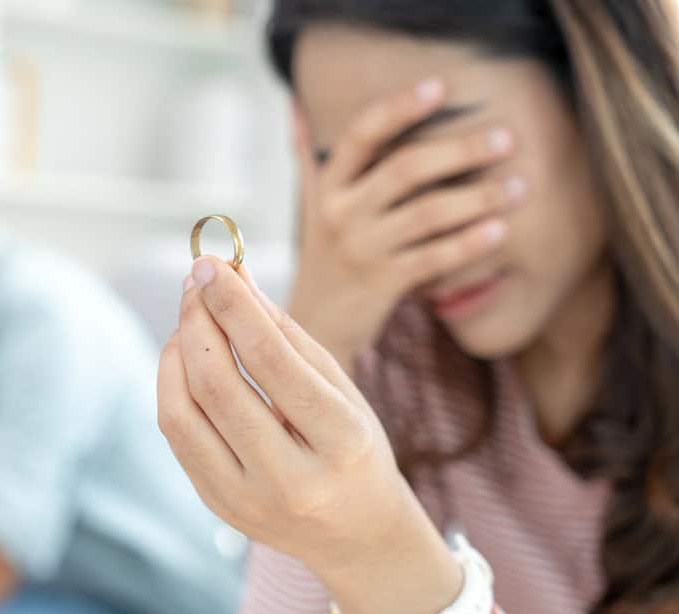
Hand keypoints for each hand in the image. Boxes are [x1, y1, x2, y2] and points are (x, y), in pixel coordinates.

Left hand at [158, 256, 461, 613]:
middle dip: (197, 321)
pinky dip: (172, 386)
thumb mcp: (340, 388)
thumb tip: (235, 278)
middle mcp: (291, 480)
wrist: (357, 535)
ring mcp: (247, 501)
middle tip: (195, 281)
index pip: (271, 361)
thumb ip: (286, 334)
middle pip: (217, 386)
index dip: (232, 304)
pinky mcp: (217, 506)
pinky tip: (186, 357)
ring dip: (176, 351)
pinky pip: (177, 435)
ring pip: (182, 413)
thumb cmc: (354, 447)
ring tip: (191, 318)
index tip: (210, 264)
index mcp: (339, 442)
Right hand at [289, 78, 524, 366]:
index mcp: (328, 187)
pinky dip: (468, 243)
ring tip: (519, 186)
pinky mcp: (380, 284)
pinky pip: (433, 258)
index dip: (399, 107)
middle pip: (406, 168)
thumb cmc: (323, 258)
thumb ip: (308, 157)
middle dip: (461, 150)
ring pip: (428, 213)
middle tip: (506, 138)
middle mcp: (339, 213)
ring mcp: (360, 249)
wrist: (313, 326)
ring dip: (478, 197)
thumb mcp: (309, 206)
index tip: (441, 86)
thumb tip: (296, 105)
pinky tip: (499, 230)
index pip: (361, 133)